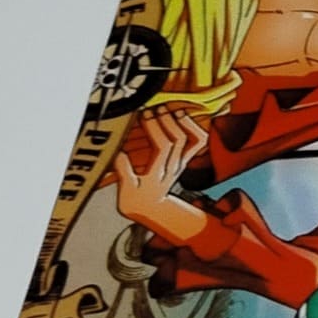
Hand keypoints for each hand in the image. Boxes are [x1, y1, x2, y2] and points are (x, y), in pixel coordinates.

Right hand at [108, 106, 212, 244]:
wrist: (153, 210)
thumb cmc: (137, 200)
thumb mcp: (126, 190)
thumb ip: (124, 171)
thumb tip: (119, 152)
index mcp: (157, 173)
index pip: (163, 147)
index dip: (155, 128)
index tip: (144, 115)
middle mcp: (173, 167)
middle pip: (178, 140)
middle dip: (166, 120)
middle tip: (155, 108)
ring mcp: (181, 162)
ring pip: (192, 140)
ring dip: (184, 123)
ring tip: (173, 109)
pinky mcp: (184, 159)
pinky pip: (198, 142)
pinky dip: (194, 127)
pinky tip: (184, 116)